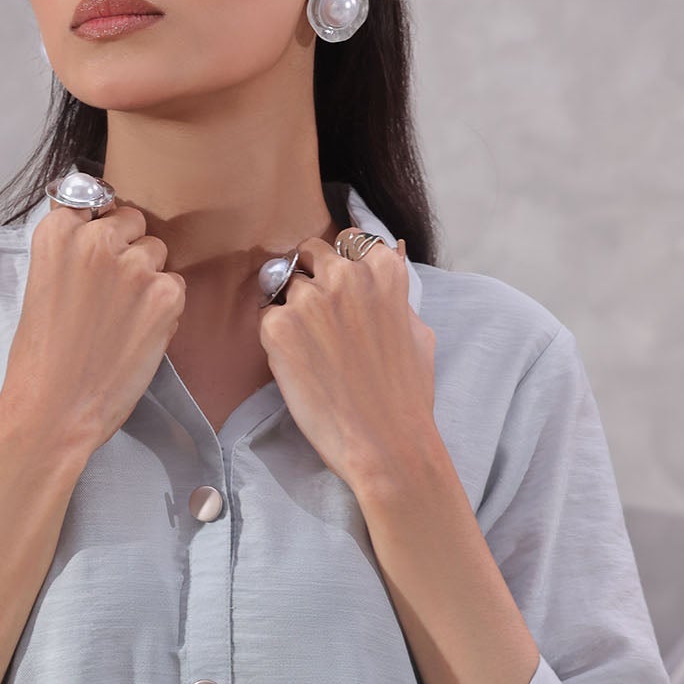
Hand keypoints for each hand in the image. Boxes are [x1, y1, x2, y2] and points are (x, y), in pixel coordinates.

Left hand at [258, 232, 437, 490]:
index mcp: (383, 268)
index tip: (339, 289)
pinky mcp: (278, 327)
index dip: (340, 266)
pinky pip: (266, 318)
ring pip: (284, 285)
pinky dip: (276, 338)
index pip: (348, 242)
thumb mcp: (417, 331)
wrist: (385, 442)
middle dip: (310, 277)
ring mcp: (308, 298)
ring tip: (310, 350)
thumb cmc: (406, 395)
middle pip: (309, 253)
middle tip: (316, 318)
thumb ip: (393, 296)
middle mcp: (345, 274)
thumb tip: (378, 276)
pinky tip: (298, 366)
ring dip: (291, 308)